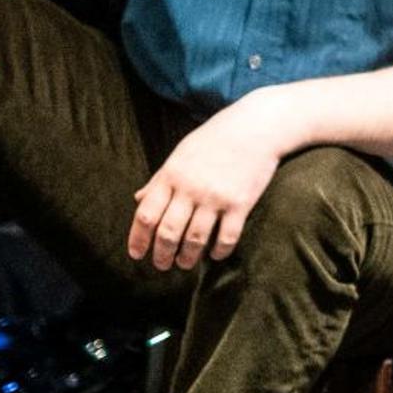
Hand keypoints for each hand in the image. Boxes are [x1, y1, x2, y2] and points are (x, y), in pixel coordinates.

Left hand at [129, 103, 285, 270]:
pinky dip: (219, 251)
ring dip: (187, 258)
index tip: (137, 255)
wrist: (256, 127)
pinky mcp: (240, 203)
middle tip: (162, 265)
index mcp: (172, 175)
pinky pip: (226, 237)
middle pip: (168, 233)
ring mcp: (216, 197)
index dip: (138, 239)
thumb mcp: (181, 154)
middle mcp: (191, 188)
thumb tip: (138, 200)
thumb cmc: (215, 139)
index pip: (147, 215)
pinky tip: (215, 254)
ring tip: (185, 263)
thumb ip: (159, 179)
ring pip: (195, 240)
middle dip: (162, 255)